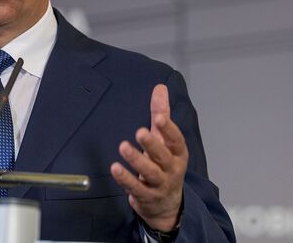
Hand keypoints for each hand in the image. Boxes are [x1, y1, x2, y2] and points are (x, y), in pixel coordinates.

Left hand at [110, 84, 187, 231]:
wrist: (167, 204)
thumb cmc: (165, 165)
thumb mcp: (164, 140)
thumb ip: (161, 114)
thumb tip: (160, 87)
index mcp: (178, 153)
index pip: (176, 140)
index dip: (169, 129)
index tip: (160, 118)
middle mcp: (172, 169)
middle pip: (163, 156)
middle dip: (152, 144)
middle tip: (140, 132)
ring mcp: (160, 184)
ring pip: (150, 172)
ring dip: (136, 160)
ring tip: (123, 147)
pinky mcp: (147, 197)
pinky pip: (136, 188)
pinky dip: (125, 179)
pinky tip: (115, 168)